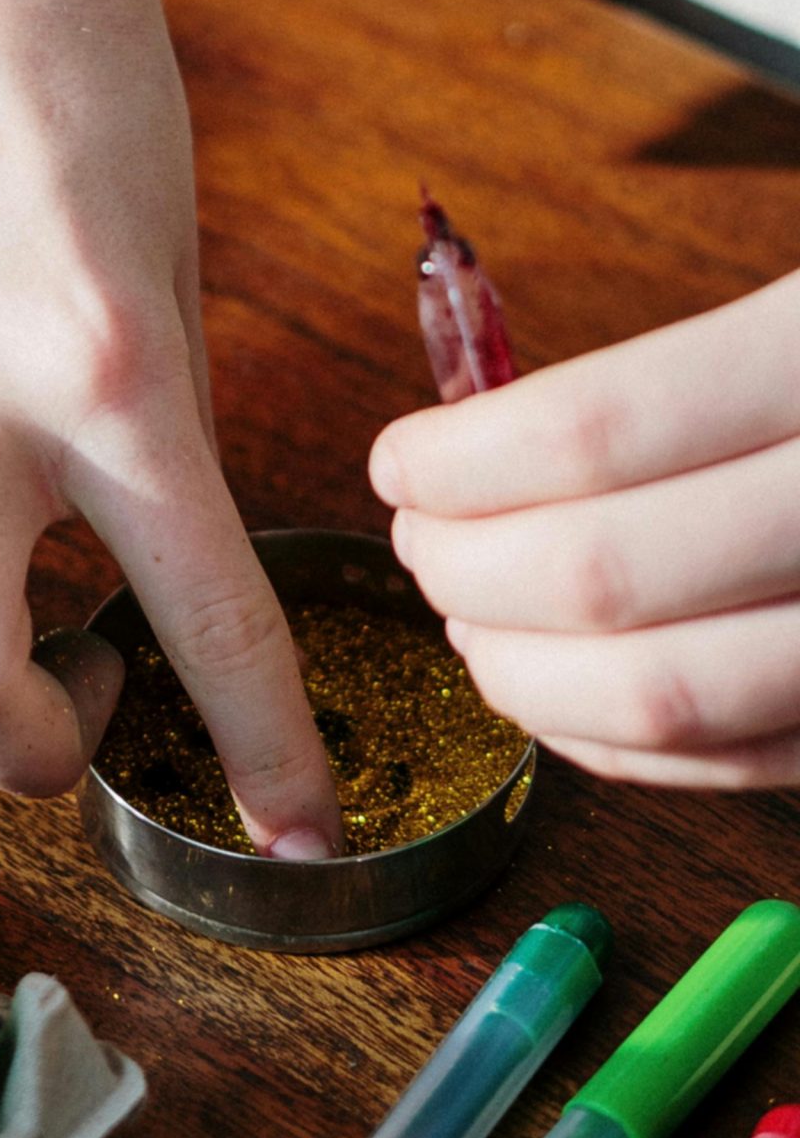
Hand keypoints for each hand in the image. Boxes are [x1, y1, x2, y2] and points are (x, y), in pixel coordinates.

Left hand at [374, 269, 799, 787]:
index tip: (401, 458)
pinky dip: (610, 739)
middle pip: (604, 576)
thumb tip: (482, 441)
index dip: (459, 461)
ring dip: (519, 670)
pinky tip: (556, 689)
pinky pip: (736, 763)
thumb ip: (678, 375)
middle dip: (465, 569)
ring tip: (471, 614)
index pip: (597, 434)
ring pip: (661, 696)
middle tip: (419, 539)